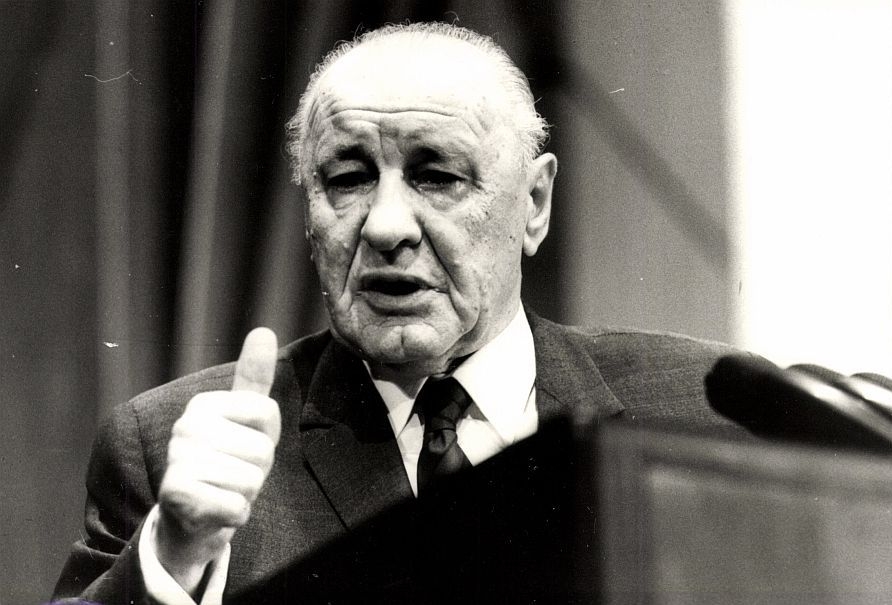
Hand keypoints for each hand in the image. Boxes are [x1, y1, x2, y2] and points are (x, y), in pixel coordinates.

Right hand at [154, 327, 280, 593]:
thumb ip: (254, 378)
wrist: (192, 515)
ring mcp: (178, 460)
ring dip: (245, 494)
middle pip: (261, 450)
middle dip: (257, 470)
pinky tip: (216, 510)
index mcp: (204, 404)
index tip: (244, 444)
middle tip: (232, 474)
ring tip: (223, 490)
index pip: (267, 413)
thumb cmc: (226, 462)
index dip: (266, 437)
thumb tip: (263, 330)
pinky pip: (236, 507)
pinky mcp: (176, 495)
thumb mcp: (246, 419)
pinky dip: (235, 515)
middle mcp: (186, 427)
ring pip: (250, 480)